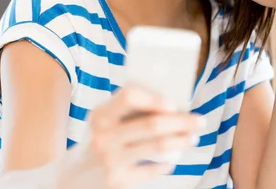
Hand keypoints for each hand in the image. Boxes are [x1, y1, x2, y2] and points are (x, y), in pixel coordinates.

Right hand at [58, 85, 205, 188]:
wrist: (75, 177)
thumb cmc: (101, 140)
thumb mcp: (105, 121)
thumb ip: (130, 110)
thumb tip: (173, 106)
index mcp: (101, 114)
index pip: (129, 95)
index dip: (154, 98)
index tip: (174, 103)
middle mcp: (104, 135)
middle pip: (152, 123)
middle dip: (182, 121)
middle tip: (200, 121)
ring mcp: (111, 159)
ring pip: (157, 146)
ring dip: (181, 141)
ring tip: (193, 138)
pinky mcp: (118, 180)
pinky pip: (153, 169)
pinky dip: (166, 164)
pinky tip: (171, 162)